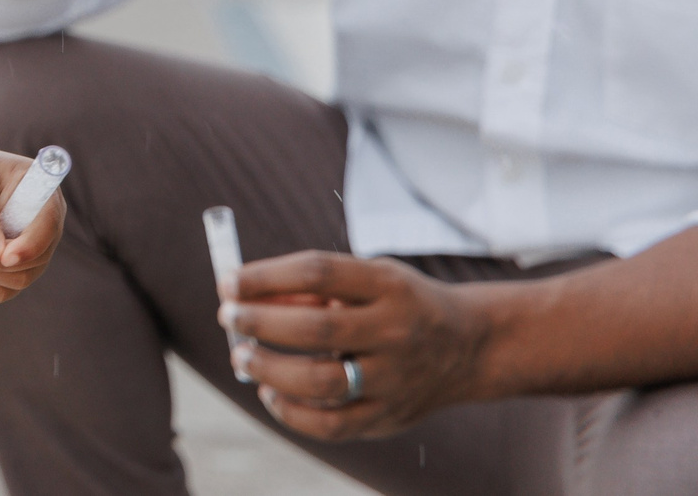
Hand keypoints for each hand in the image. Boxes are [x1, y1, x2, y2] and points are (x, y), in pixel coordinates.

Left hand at [222, 250, 491, 438]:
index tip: (228, 281)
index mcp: (388, 285)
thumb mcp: (367, 278)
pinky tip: (269, 394)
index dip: (266, 277)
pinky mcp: (390, 417)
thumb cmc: (397, 303)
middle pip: (318, 329)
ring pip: (322, 383)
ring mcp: (395, 379)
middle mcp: (396, 332)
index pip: (318, 272)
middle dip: (261, 322)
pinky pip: (333, 425)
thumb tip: (246, 299)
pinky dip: (291, 413)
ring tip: (242, 356)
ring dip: (269, 370)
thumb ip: (310, 288)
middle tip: (228, 317)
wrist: (469, 346)